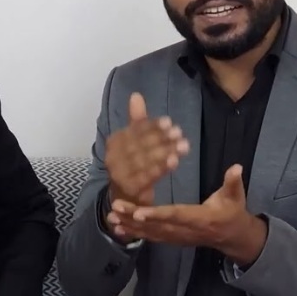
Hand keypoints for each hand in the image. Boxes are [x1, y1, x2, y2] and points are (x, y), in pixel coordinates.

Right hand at [104, 92, 189, 207]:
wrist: (124, 200)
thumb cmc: (132, 167)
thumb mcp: (134, 142)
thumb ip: (137, 121)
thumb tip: (136, 95)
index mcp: (114, 142)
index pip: (134, 130)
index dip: (151, 126)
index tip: (169, 121)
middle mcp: (112, 157)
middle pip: (140, 145)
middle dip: (161, 138)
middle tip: (179, 133)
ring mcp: (119, 174)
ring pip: (145, 160)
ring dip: (165, 152)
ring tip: (184, 146)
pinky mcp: (128, 189)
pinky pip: (147, 177)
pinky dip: (161, 168)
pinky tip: (175, 162)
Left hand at [108, 164, 267, 265]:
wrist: (232, 236)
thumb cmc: (232, 211)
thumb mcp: (236, 196)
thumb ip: (234, 182)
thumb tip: (237, 167)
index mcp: (200, 218)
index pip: (176, 216)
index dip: (158, 215)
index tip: (140, 213)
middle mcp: (185, 230)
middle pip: (157, 225)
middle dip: (135, 218)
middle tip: (115, 207)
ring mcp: (177, 237)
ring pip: (151, 232)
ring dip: (130, 225)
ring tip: (111, 216)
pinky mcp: (172, 238)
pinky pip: (150, 237)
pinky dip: (134, 233)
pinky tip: (117, 227)